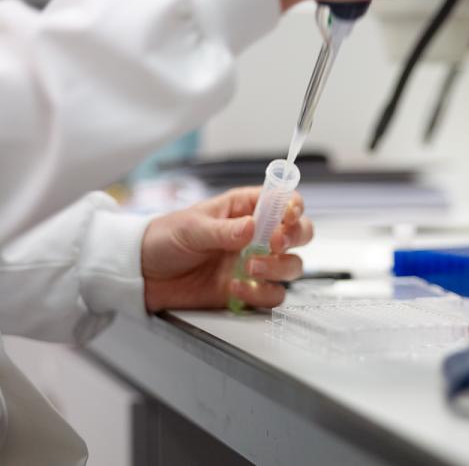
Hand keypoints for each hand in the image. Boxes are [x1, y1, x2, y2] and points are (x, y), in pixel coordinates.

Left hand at [141, 187, 313, 312]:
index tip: (288, 216)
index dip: (293, 207)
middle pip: (299, 234)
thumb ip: (223, 230)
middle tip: (274, 244)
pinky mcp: (247, 290)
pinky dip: (259, 294)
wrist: (142, 274)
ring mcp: (254, 264)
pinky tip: (235, 288)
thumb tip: (250, 227)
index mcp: (244, 209)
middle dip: (294, 238)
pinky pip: (272, 295)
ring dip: (277, 268)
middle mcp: (256, 236)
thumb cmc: (163, 239)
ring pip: (291, 266)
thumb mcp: (190, 228)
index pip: (284, 202)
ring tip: (249, 269)